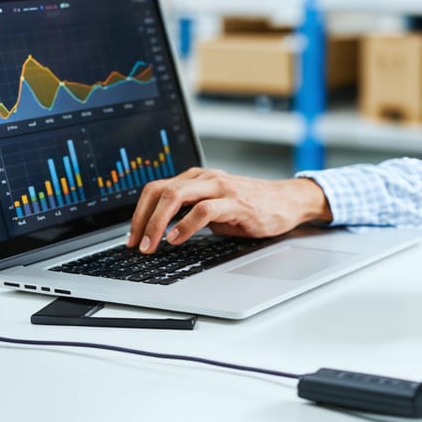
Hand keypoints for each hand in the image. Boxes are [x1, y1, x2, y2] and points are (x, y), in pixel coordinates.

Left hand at [126, 167, 331, 252]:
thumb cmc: (253, 207)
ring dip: (157, 223)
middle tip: (137, 244)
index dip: (139, 213)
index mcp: (196, 179)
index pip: (156, 189)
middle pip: (160, 191)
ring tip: (152, 244)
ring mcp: (220, 187)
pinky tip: (177, 239)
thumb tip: (162, 232)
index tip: (133, 237)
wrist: (288, 201)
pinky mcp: (236, 202)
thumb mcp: (216, 208)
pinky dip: (185, 225)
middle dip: (142, 219)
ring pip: (176, 196)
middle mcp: (205, 178)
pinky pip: (203, 210)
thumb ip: (191, 212)